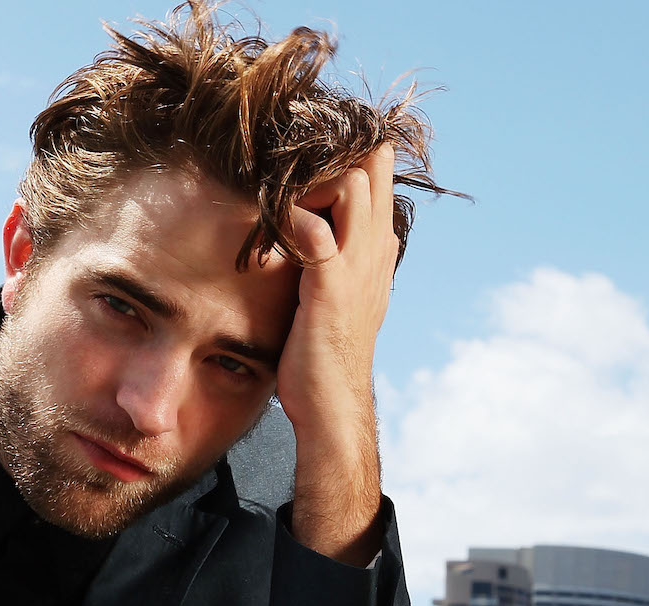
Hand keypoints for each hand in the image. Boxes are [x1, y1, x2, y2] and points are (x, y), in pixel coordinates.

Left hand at [273, 143, 396, 564]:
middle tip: (285, 164)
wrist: (333, 412)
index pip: (375, 175)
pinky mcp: (330, 287)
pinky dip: (292, 218)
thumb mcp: (332, 302)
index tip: (301, 159)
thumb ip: (333, 265)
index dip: (346, 155)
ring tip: (277, 192)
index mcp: (375, 253)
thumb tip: (334, 235)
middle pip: (371, 164)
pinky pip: (315, 230)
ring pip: (352, 183)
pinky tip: (272, 227)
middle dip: (330, 151)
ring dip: (312, 177)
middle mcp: (374, 252)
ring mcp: (357, 267)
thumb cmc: (322, 363)